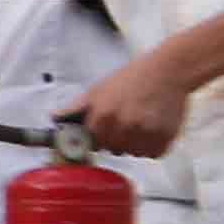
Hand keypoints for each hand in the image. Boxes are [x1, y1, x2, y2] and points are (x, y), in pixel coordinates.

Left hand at [72, 52, 198, 159]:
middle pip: (113, 150)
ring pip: (134, 153)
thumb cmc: (133, 77)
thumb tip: (54, 117)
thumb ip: (76, 107)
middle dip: (117, 138)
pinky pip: (153, 154)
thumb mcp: (99, 89)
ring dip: (136, 143)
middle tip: (127, 117)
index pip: (93, 143)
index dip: (99, 135)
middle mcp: (124, 126)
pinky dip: (153, 145)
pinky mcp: (165, 137)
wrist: (169, 70)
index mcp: (103, 115)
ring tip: (141, 120)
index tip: (105, 127)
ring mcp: (145, 133)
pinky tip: (153, 125)